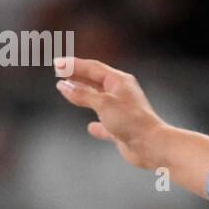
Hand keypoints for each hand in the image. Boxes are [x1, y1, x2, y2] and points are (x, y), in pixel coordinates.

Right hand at [52, 57, 166, 169]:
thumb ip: (82, 94)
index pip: (93, 68)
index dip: (74, 65)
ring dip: (84, 95)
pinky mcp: (122, 129)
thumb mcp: (103, 103)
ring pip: (99, 100)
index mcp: (119, 81)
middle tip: (59, 72)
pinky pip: (106, 124)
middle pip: (95, 81)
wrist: (152, 145)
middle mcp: (121, 94)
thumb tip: (63, 85)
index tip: (57, 63)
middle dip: (77, 76)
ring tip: (68, 91)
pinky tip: (90, 127)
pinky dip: (97, 125)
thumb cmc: (132, 121)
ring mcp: (122, 111)